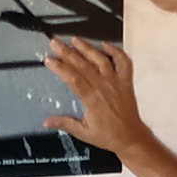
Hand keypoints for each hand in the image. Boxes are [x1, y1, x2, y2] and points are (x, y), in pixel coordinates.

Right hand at [42, 38, 150, 156]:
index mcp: (92, 99)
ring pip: (100, 59)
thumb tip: (46, 122)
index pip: (73, 79)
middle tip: (55, 42)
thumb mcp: (83, 133)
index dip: (60, 68)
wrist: (130, 137)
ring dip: (87, 48)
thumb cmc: (108, 135)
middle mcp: (104, 87)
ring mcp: (116, 82)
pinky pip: (123, 62)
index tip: (49, 60)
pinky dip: (115, 51)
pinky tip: (104, 45)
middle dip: (67, 52)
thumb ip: (64, 123)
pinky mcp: (126, 81)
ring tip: (74, 39)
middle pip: (83, 65)